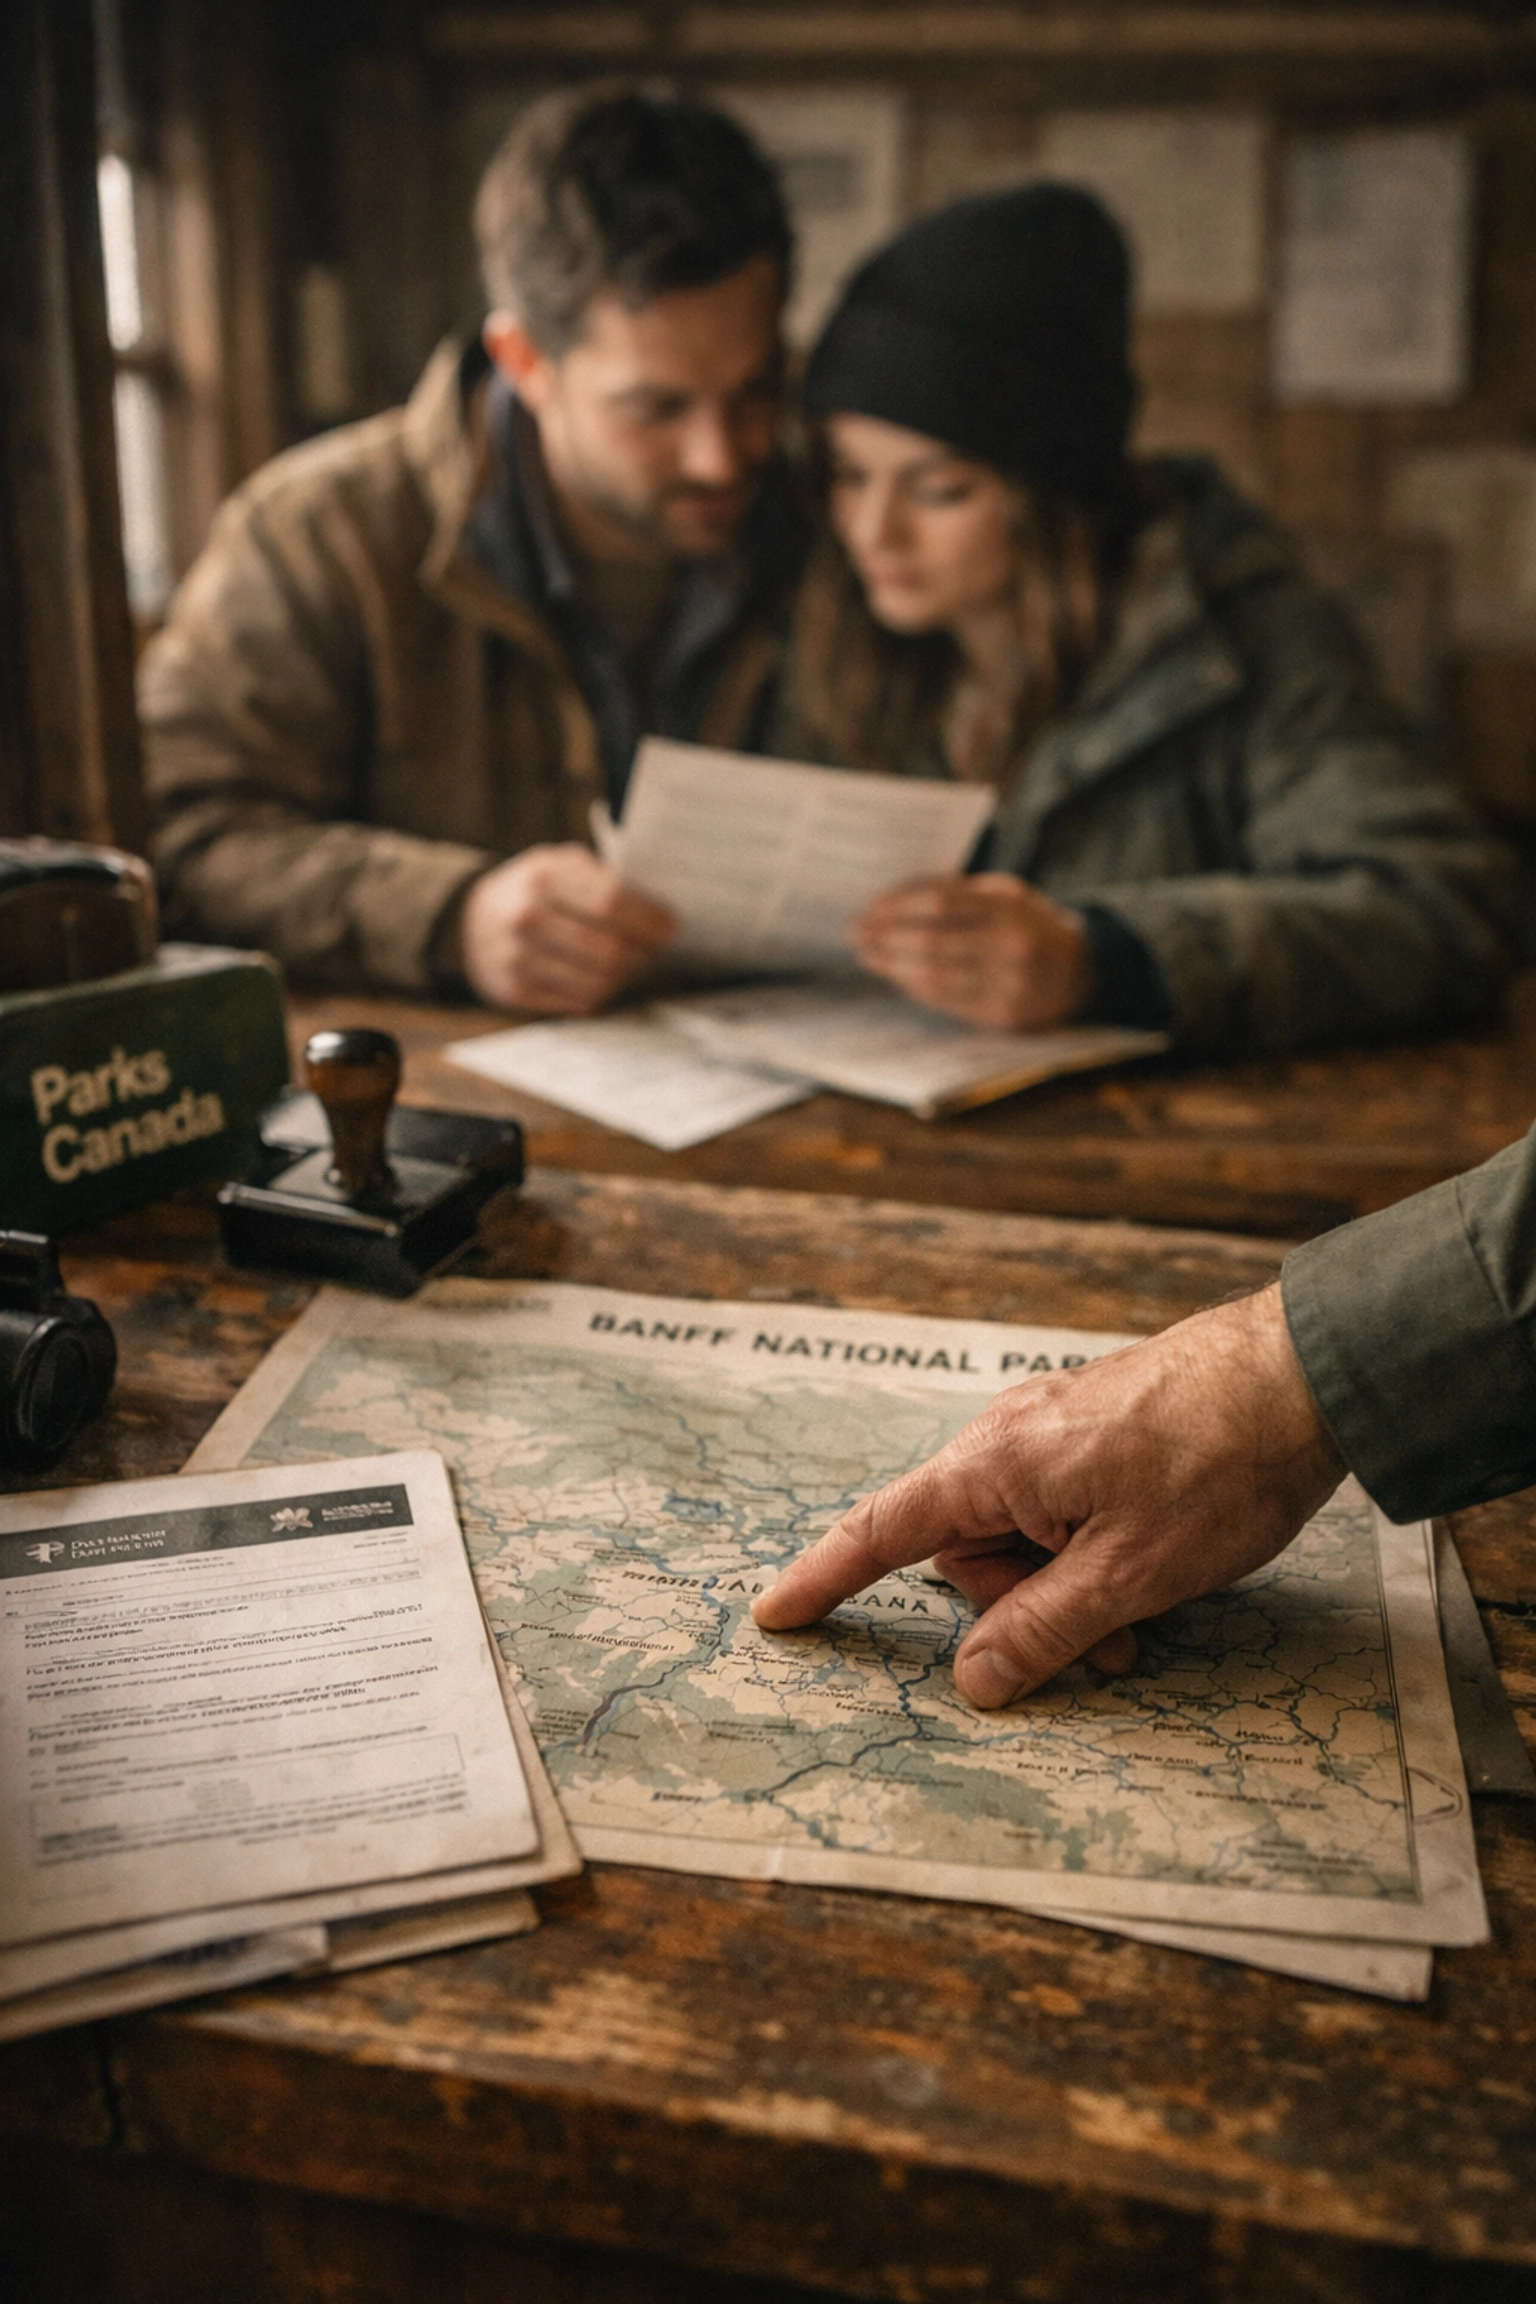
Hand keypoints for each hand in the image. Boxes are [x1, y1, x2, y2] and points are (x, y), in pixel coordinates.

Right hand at [459, 844, 674, 1013]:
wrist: (471, 921)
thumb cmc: (534, 889)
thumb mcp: (560, 863)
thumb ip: (604, 878)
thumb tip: (658, 912)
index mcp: (543, 876)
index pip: (611, 902)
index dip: (650, 919)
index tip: (670, 926)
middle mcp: (526, 917)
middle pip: (609, 949)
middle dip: (645, 953)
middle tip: (657, 950)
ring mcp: (517, 958)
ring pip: (599, 982)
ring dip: (627, 976)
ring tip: (633, 963)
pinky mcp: (515, 990)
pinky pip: (580, 1001)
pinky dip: (602, 992)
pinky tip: (604, 977)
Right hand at [751, 1286, 1345, 1706]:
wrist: (1305, 1372)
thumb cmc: (1218, 1464)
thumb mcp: (1130, 1574)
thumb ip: (1043, 1630)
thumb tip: (971, 1681)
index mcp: (996, 1462)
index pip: (883, 1530)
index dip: (826, 1579)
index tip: (776, 1616)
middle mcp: (1009, 1434)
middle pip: (967, 1549)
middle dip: (1017, 1612)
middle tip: (1106, 1652)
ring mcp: (1054, 1425)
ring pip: (1021, 1535)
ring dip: (1064, 1591)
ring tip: (1141, 1621)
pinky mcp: (1095, 1427)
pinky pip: (1060, 1507)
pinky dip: (1086, 1555)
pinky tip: (1147, 1571)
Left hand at [850, 873, 1090, 1030]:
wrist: (1079, 968)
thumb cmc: (1028, 922)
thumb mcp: (1003, 892)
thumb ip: (955, 891)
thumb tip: (891, 902)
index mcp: (1008, 905)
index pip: (937, 902)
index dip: (895, 907)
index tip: (867, 911)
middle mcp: (1011, 944)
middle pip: (930, 942)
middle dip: (886, 939)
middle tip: (858, 937)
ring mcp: (1009, 983)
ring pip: (934, 976)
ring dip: (893, 967)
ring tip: (870, 957)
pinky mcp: (1003, 1015)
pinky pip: (947, 1001)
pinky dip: (915, 988)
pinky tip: (898, 977)